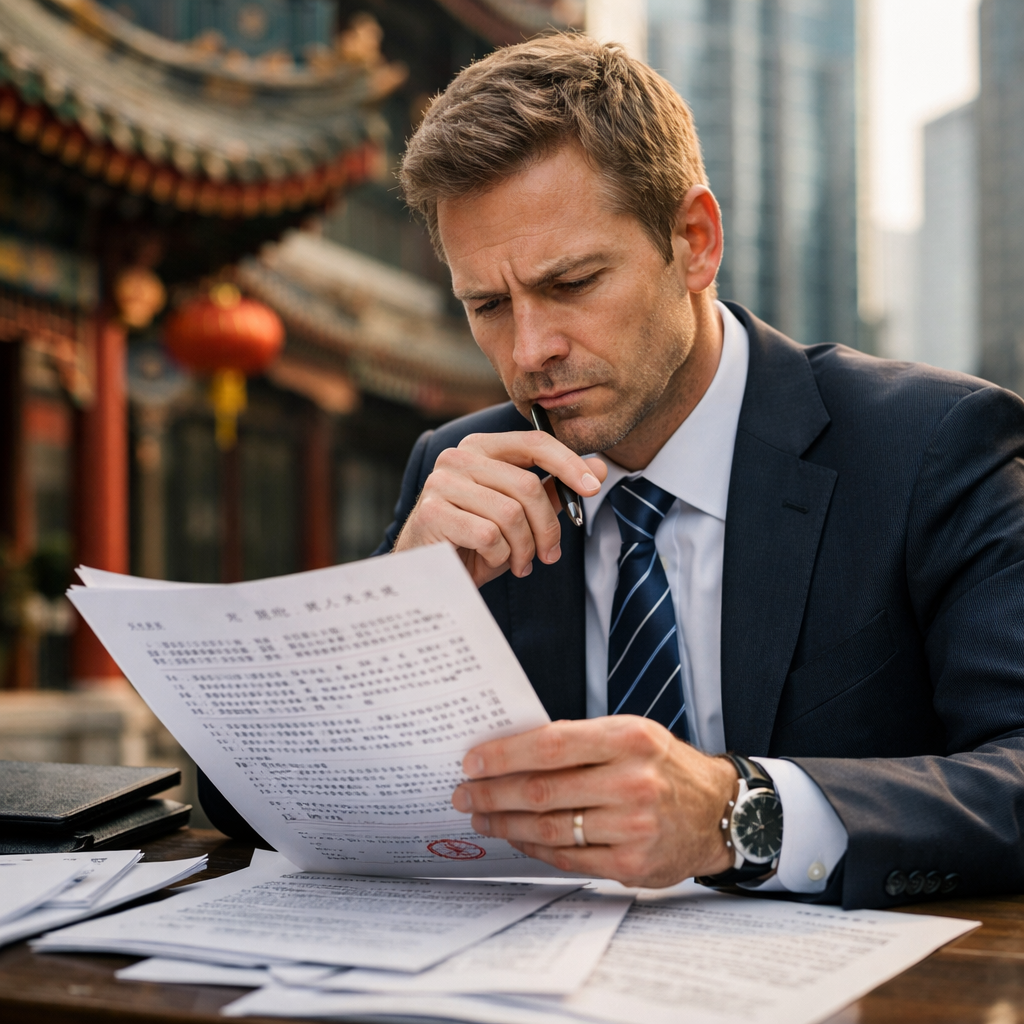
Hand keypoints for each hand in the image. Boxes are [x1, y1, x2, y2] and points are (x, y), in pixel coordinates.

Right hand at [394, 431, 605, 586]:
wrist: (429, 574)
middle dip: (547, 528)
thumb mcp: (519, 515)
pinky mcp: (432, 513)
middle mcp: (458, 457)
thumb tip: (598, 469)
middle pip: (528, 486)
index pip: (534, 442)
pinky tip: (489, 562)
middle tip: (549, 555)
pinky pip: (489, 536)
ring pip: (511, 514)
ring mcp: (441, 483)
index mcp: (481, 448)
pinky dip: (499, 556)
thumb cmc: (474, 542)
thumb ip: (554, 489)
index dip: (569, 464)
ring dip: (523, 548)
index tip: (593, 489)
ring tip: (518, 563)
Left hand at [451, 717, 737, 886]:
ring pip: (549, 827)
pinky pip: (567, 857)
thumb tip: (511, 751)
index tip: (472, 761)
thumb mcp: (630, 734)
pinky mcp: (632, 865)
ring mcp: (633, 826)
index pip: (549, 745)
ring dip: (505, 823)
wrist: (719, 811)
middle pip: (542, 790)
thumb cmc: (663, 766)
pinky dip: (534, 847)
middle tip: (464, 794)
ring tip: (481, 817)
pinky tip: (516, 837)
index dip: (503, 755)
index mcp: (628, 738)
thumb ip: (578, 741)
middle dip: (492, 793)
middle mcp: (632, 781)